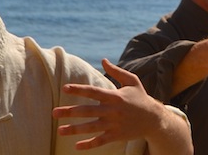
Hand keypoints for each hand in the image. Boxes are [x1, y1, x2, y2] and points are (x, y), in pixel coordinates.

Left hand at [52, 59, 179, 150]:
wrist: (154, 118)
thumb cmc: (141, 98)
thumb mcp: (132, 81)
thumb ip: (116, 72)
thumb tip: (103, 60)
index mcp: (115, 96)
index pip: (93, 92)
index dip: (79, 89)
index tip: (65, 88)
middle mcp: (113, 110)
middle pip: (87, 111)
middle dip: (70, 112)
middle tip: (53, 112)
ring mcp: (114, 124)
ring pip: (91, 127)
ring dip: (74, 129)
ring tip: (59, 130)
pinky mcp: (116, 135)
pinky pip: (100, 140)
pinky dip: (89, 144)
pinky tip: (76, 146)